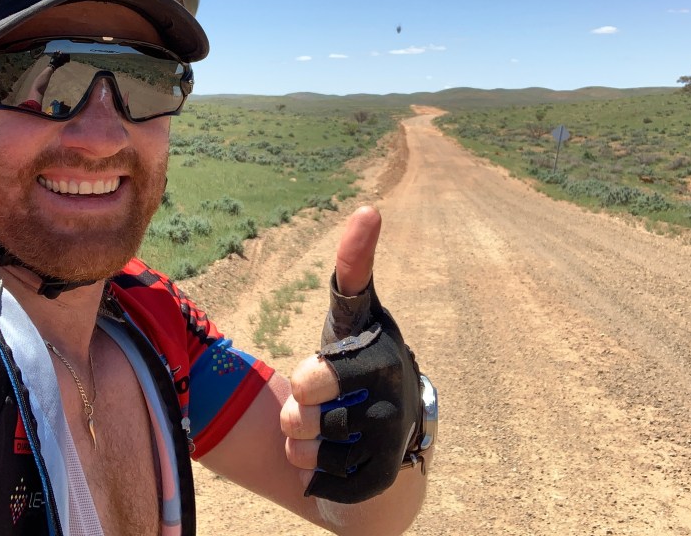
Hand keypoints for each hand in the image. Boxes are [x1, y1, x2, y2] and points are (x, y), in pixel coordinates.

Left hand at [282, 206, 422, 502]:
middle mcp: (392, 396)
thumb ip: (353, 269)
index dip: (314, 379)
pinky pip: (314, 478)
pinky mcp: (381, 480)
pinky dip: (314, 471)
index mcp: (380, 354)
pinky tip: (339, 457)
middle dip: (296, 408)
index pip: (323, 373)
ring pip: (302, 446)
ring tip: (329, 427)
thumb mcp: (354, 318)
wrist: (393, 439)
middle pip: (299, 410)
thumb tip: (368, 210)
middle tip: (318, 401)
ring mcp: (390, 441)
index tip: (310, 378)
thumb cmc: (361, 364)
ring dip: (301, 440)